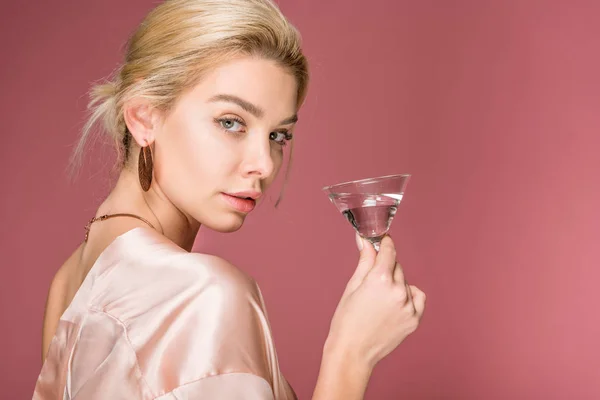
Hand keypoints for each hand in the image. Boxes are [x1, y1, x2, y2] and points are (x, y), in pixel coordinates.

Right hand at [326, 234, 425, 368]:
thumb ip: (365, 260)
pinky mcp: (414, 319)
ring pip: (406, 281)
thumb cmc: (346, 320)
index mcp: (379, 279)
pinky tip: (395, 304)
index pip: (389, 250)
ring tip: (379, 300)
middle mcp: (398, 291)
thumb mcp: (353, 286)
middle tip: (372, 282)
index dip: (384, 244)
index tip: (381, 241)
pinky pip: (417, 297)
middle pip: (397, 266)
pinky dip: (409, 296)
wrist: (352, 352)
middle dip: (386, 267)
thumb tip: (365, 240)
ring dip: (396, 283)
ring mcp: (408, 306)